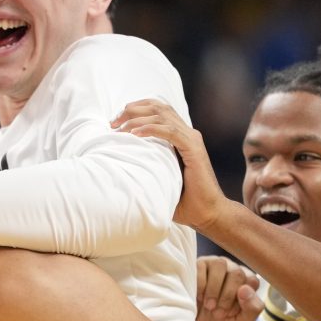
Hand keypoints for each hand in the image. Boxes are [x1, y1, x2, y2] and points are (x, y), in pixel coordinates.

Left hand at [113, 100, 229, 230]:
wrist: (206, 213)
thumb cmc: (183, 199)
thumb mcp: (159, 176)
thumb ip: (146, 164)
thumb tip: (120, 166)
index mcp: (180, 136)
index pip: (158, 110)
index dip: (136, 109)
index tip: (115, 121)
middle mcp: (187, 133)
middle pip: (158, 107)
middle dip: (133, 110)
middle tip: (113, 122)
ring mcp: (191, 139)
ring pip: (162, 115)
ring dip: (138, 118)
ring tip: (120, 127)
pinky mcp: (193, 149)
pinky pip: (170, 132)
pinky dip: (151, 129)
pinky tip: (135, 134)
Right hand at [196, 256, 262, 320]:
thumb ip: (253, 308)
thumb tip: (246, 289)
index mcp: (246, 281)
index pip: (252, 281)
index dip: (242, 300)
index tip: (230, 314)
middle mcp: (232, 269)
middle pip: (237, 273)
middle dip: (227, 296)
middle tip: (217, 313)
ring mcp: (213, 264)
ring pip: (220, 265)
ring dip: (213, 290)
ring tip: (208, 305)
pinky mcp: (196, 265)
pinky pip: (201, 268)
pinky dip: (200, 286)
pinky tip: (198, 297)